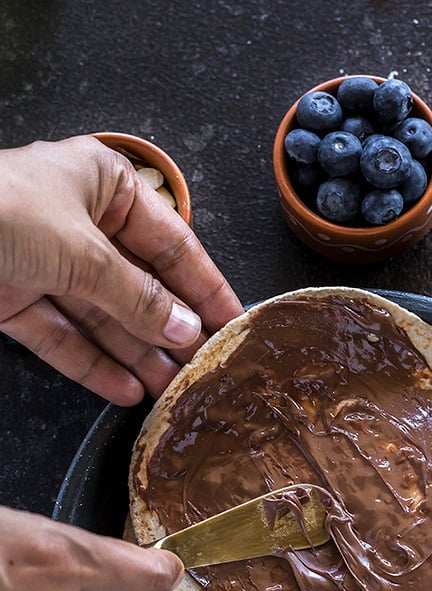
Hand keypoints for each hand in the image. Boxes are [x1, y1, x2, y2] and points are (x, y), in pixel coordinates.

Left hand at [0, 135, 242, 404]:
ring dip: (136, 354)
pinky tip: (123, 390)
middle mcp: (78, 221)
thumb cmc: (0, 212)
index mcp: (104, 184)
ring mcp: (45, 261)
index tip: (233, 322)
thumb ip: (137, 296)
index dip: (205, 285)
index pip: (172, 240)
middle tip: (202, 367)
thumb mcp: (84, 252)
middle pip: (138, 283)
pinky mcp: (15, 299)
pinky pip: (64, 335)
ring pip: (103, 315)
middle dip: (169, 328)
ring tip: (169, 389)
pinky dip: (91, 363)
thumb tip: (185, 328)